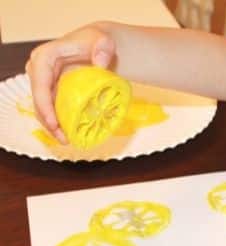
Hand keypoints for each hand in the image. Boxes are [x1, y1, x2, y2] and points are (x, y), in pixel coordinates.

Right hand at [25, 23, 115, 143]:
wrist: (99, 47)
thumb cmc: (99, 43)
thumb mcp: (104, 42)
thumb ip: (103, 49)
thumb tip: (101, 63)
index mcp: (46, 56)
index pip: (40, 82)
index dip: (44, 104)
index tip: (55, 122)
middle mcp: (39, 69)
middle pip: (38, 99)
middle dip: (48, 121)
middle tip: (64, 139)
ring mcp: (44, 81)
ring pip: (42, 107)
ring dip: (52, 126)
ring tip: (67, 141)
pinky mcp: (52, 91)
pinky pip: (52, 109)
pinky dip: (59, 122)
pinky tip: (70, 134)